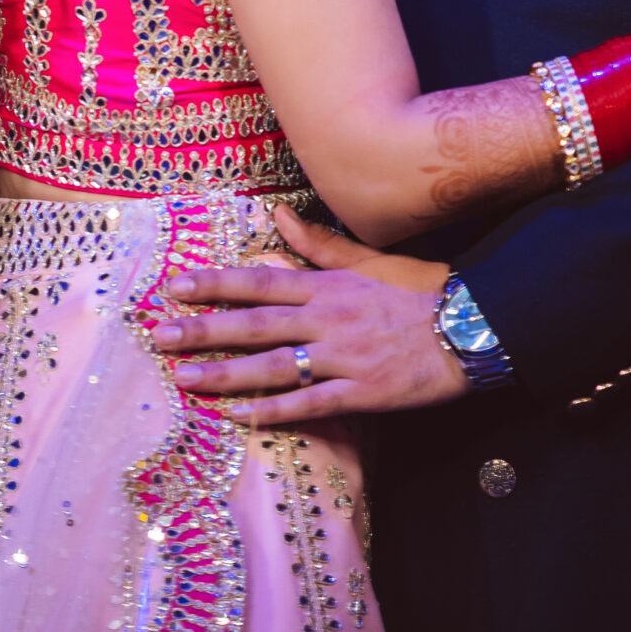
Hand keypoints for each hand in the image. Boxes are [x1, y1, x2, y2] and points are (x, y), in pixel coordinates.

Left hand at [150, 209, 464, 421]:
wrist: (472, 326)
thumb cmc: (420, 291)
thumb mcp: (368, 260)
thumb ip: (317, 244)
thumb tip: (276, 213)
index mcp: (326, 285)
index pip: (258, 282)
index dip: (214, 284)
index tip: (173, 285)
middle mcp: (326, 318)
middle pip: (253, 324)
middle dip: (203, 329)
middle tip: (158, 336)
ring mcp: (342, 357)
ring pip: (272, 367)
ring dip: (224, 374)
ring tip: (183, 379)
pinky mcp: (361, 393)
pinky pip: (308, 405)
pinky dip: (272, 412)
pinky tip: (237, 418)